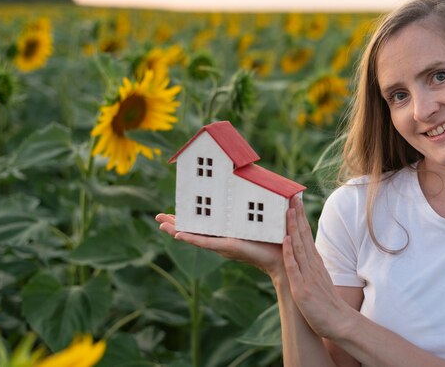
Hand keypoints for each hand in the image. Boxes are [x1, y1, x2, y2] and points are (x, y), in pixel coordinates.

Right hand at [155, 213, 284, 277]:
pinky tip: (178, 235)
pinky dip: (191, 238)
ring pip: (194, 236)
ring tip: (161, 224)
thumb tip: (262, 187)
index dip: (190, 217)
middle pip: (194, 230)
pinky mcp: (227, 247)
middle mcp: (223, 238)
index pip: (205, 223)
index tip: (176, 210)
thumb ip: (259, 206)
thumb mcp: (264, 218)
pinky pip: (205, 242)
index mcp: (229, 231)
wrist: (285, 257)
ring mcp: (223, 243)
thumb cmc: (277, 239)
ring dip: (176, 230)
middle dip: (176, 224)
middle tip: (159, 217)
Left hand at [282, 197, 350, 338]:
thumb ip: (310, 268)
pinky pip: (295, 268)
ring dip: (293, 228)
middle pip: (304, 235)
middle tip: (292, 196)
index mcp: (315, 263)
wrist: (340, 323)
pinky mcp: (302, 289)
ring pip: (299, 247)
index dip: (301, 217)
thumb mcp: (318, 281)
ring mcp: (308, 276)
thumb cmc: (327, 304)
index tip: (295, 201)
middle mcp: (312, 265)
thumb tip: (302, 257)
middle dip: (297, 215)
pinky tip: (286, 240)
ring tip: (288, 210)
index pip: (307, 235)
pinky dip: (290, 253)